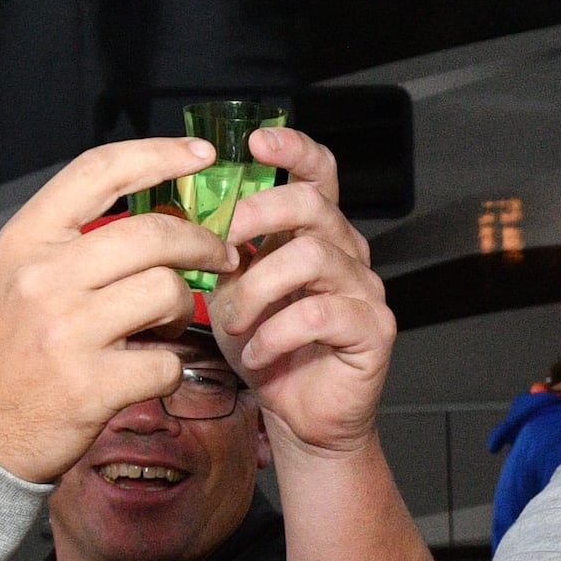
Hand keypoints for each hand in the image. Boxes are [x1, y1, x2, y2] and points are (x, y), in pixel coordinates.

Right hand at [0, 139, 230, 484]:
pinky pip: (165, 362)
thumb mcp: (16, 274)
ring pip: (167, 292)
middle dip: (202, 243)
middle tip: (221, 256)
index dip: (158, 155)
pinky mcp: (91, 385)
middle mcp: (44, 277)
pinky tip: (148, 371)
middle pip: (153, 234)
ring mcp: (67, 331)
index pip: (99, 171)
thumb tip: (155, 212)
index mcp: (26, 239)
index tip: (199, 155)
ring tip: (167, 324)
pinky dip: (169, 368)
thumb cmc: (5, 349)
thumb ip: (72, 240)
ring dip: (184, 309)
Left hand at [209, 124, 393, 459]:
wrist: (299, 417)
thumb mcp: (231, 293)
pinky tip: (258, 354)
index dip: (292, 150)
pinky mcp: (373, 329)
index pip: (319, 173)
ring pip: (311, 257)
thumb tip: (187, 216)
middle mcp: (346, 252)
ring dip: (258, 289)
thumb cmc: (266, 350)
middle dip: (257, 217)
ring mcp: (364, 289)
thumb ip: (222, 254)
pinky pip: (319, 313)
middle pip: (311, 204)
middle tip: (219, 251)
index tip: (254, 143)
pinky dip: (276, 334)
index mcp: (316, 233)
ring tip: (234, 323)